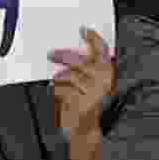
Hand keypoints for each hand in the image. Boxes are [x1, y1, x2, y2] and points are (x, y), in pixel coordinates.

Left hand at [47, 30, 120, 148]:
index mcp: (106, 72)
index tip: (83, 29)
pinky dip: (57, 91)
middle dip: (63, 57)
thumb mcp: (86, 83)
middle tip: (51, 54)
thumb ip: (84, 67)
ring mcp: (95, 91)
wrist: (84, 130)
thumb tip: (69, 50)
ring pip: (69, 76)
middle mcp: (104, 80)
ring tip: (57, 84)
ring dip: (59, 79)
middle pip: (80, 61)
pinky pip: (63, 89)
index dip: (94, 38)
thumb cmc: (84, 104)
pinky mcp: (84, 102)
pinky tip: (59, 95)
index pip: (103, 50)